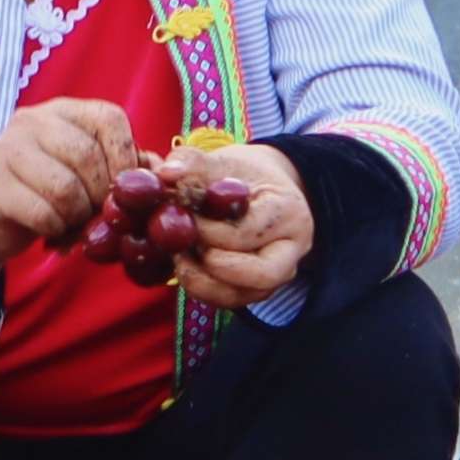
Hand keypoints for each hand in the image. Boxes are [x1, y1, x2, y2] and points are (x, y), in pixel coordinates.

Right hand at [0, 98, 137, 248]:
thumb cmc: (54, 192)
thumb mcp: (93, 174)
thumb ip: (129, 168)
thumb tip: (166, 172)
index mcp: (64, 110)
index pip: (109, 120)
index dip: (126, 158)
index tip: (125, 189)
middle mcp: (32, 120)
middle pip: (86, 156)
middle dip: (102, 196)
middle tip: (99, 214)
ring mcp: (6, 149)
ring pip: (63, 188)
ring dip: (78, 216)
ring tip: (74, 222)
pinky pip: (41, 213)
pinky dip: (56, 229)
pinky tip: (53, 230)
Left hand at [164, 142, 311, 309]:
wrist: (259, 189)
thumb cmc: (243, 173)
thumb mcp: (224, 159)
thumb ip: (195, 162)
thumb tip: (166, 173)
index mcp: (289, 212)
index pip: (249, 233)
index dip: (209, 231)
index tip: (182, 217)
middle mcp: (292, 251)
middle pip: (259, 275)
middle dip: (211, 263)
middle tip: (180, 245)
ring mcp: (277, 275)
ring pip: (242, 295)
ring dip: (201, 281)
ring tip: (177, 256)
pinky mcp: (256, 289)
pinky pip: (229, 300)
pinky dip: (201, 288)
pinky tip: (182, 265)